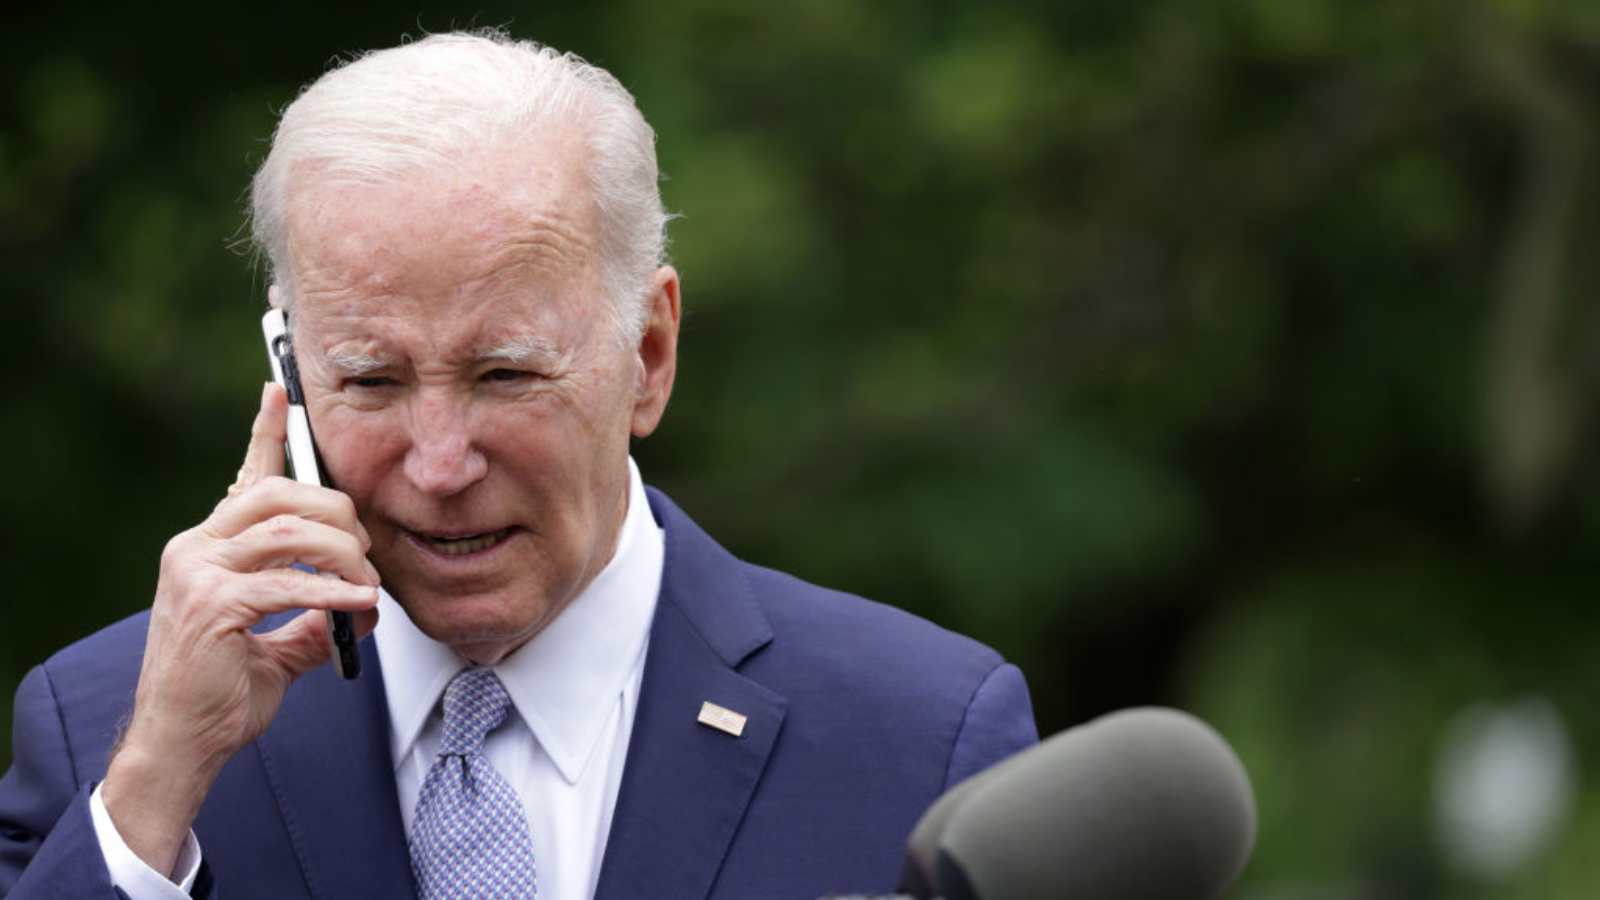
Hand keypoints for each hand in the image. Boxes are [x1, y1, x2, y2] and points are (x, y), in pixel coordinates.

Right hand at [101, 383, 380, 877]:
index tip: (281, 393)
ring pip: (291, 529)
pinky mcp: (212, 605)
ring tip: (368, 583)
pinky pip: (290, 583)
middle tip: (368, 551)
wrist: (182, 744)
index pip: (244, 477)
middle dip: (340, 513)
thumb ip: (310, 617)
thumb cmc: (222, 694)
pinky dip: (335, 592)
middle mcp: (196, 547)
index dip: (266, 433)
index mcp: (207, 546)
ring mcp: (198, 573)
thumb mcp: (277, 644)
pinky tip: (362, 605)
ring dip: (344, 554)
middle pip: (282, 494)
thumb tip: (355, 608)